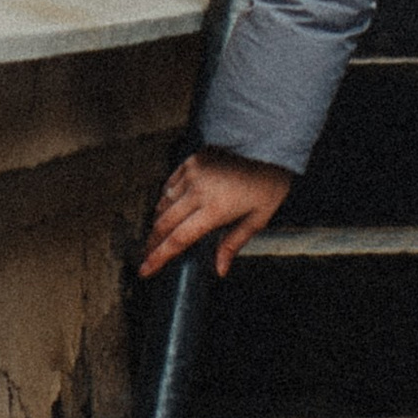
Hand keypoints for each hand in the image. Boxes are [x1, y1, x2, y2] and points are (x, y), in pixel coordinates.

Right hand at [140, 151, 292, 280]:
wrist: (272, 146)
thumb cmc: (269, 184)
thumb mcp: (257, 219)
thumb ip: (233, 244)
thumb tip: (219, 270)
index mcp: (215, 209)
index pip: (178, 239)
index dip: (159, 257)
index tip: (145, 270)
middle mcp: (199, 190)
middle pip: (164, 223)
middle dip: (153, 243)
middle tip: (147, 255)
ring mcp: (193, 173)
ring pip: (164, 203)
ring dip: (159, 221)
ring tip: (159, 235)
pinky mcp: (192, 160)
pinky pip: (170, 184)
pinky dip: (166, 198)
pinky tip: (170, 207)